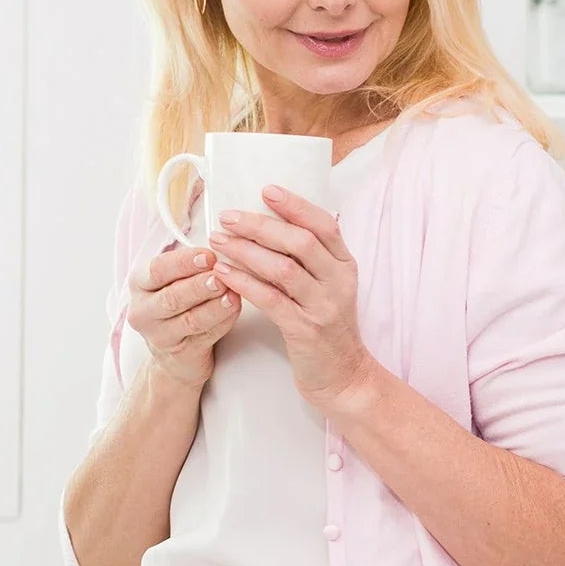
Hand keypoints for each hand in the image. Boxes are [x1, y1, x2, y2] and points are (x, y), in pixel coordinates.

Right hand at [127, 247, 240, 390]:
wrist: (175, 353)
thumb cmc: (179, 306)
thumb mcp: (176, 281)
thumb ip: (192, 267)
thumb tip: (222, 249)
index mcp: (141, 283)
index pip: (158, 269)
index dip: (183, 263)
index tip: (207, 256)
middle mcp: (144, 310)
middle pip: (172, 297)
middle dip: (198, 286)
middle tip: (219, 277)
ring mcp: (160, 335)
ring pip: (189, 320)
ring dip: (213, 306)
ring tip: (232, 295)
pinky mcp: (180, 353)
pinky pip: (205, 336)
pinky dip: (223, 322)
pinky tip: (235, 311)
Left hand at [208, 186, 375, 409]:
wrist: (343, 376)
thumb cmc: (328, 327)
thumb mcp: (329, 287)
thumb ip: (312, 259)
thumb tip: (274, 224)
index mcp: (345, 266)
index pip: (325, 225)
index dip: (296, 205)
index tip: (266, 190)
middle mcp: (339, 282)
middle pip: (301, 242)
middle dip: (261, 225)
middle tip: (228, 216)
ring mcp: (324, 307)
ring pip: (283, 269)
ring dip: (246, 251)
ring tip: (219, 241)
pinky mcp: (305, 330)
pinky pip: (271, 300)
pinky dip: (245, 283)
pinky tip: (223, 273)